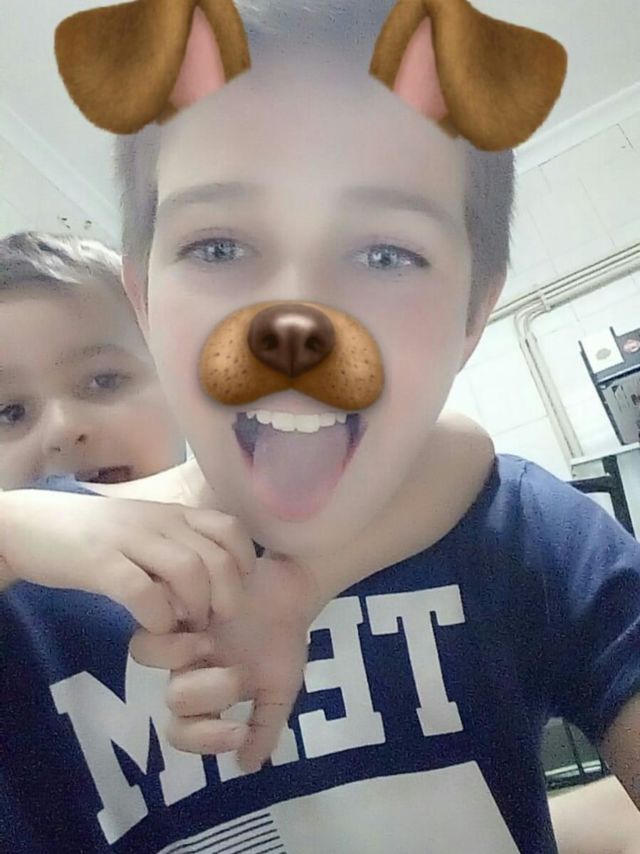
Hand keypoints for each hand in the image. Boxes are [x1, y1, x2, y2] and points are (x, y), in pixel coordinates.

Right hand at [0, 489, 254, 633]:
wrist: (32, 526)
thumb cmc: (98, 536)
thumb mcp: (146, 530)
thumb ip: (179, 544)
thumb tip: (217, 576)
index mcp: (173, 513)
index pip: (231, 528)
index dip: (243, 562)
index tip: (234, 588)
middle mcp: (158, 521)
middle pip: (217, 557)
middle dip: (226, 596)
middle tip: (214, 620)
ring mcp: (129, 539)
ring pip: (189, 570)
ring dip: (197, 607)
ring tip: (186, 625)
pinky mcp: (99, 562)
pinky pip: (142, 591)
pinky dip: (157, 616)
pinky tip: (153, 626)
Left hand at [130, 555, 321, 772]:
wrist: (291, 588)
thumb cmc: (282, 638)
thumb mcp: (281, 686)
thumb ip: (266, 725)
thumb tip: (247, 766)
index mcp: (206, 691)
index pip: (183, 730)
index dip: (204, 739)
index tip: (238, 733)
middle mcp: (184, 664)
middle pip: (171, 696)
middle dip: (207, 692)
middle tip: (237, 673)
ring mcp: (176, 628)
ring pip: (143, 650)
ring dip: (179, 652)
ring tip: (211, 639)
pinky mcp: (174, 591)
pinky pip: (154, 604)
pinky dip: (178, 610)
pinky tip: (212, 608)